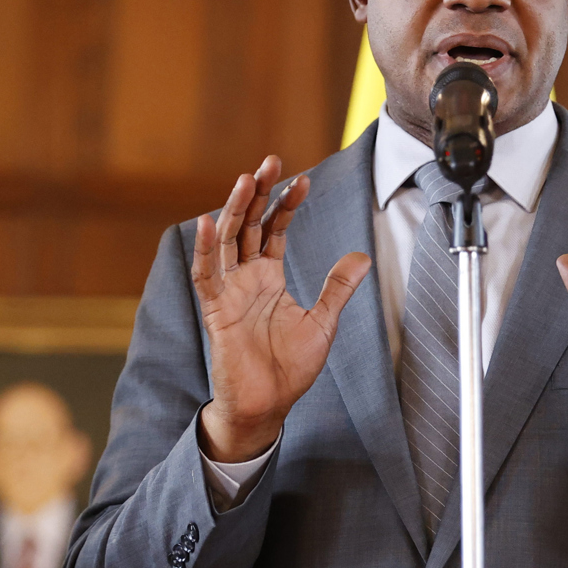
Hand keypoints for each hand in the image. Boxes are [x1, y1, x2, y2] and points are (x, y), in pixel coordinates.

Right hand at [193, 156, 370, 462]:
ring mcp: (228, 291)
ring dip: (234, 209)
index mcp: (268, 277)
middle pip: (247, 224)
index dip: (286, 204)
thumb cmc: (289, 367)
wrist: (268, 405)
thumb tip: (362, 255)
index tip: (303, 179)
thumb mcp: (323, 322)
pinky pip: (205, 276)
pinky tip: (208, 222)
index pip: (273, 229)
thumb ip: (337, 287)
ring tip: (246, 179)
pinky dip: (205, 249)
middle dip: (257, 192)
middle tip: (269, 161)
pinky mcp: (215, 311)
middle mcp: (245, 278)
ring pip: (227, 240)